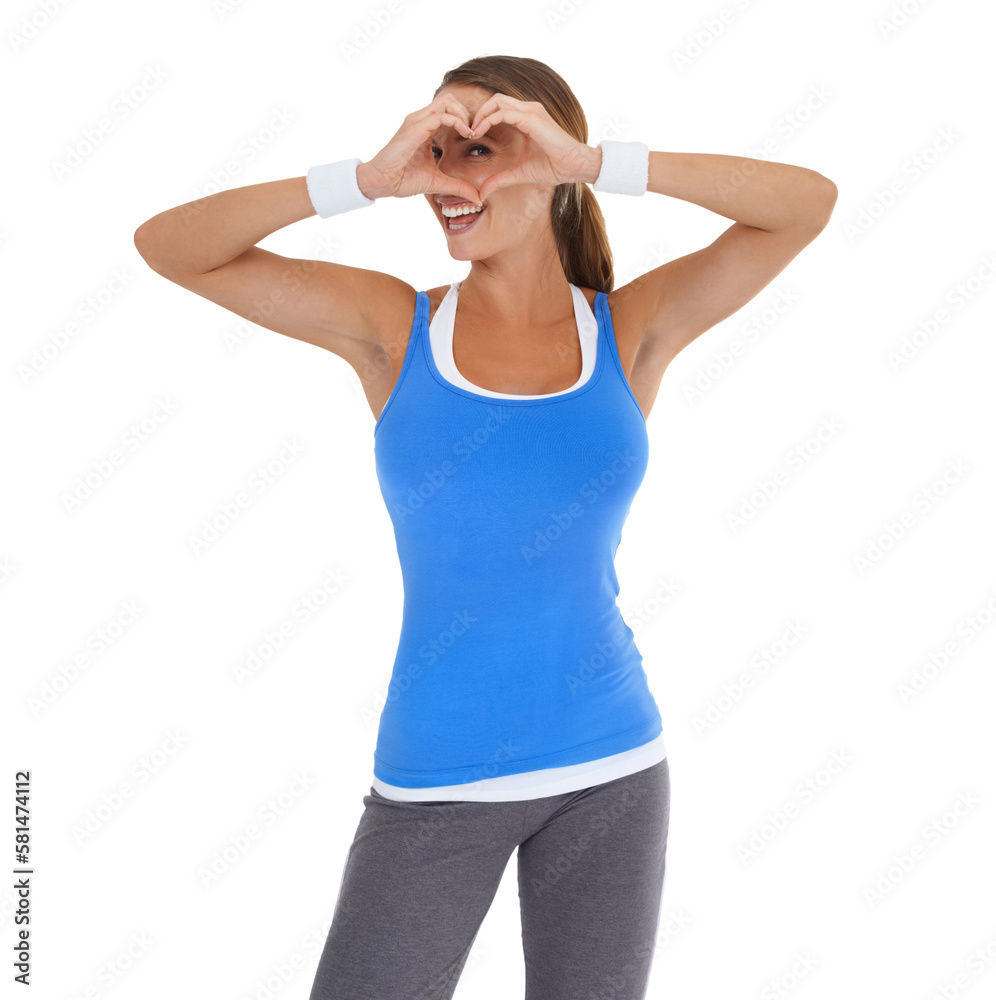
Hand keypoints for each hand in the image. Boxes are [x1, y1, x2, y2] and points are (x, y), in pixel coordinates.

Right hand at [357, 96, 482, 203]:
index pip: (449, 110)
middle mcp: (421, 119)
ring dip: (464, 114)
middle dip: (467, 113)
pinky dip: (457, 121)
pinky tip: (465, 134)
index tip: (475, 137)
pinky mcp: (416, 127)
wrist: (382, 182)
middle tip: (475, 132)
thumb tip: (477, 198)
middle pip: (450, 100)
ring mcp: (417, 120)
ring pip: (447, 101)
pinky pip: (442, 115)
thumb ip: (458, 186)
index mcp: (425, 128)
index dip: (466, 120)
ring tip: (471, 133)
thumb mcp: (437, 183)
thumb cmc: (403, 179)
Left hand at [468, 93, 599, 204]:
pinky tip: (479, 133)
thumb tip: (482, 193)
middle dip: (477, 113)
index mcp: (526, 118)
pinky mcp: (530, 117)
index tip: (471, 136)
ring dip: (480, 115)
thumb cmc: (554, 167)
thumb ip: (500, 179)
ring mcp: (530, 111)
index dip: (482, 119)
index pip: (498, 108)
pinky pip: (502, 112)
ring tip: (471, 132)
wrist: (574, 166)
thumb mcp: (520, 174)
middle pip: (494, 100)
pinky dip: (487, 120)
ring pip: (496, 101)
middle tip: (466, 132)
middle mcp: (527, 109)